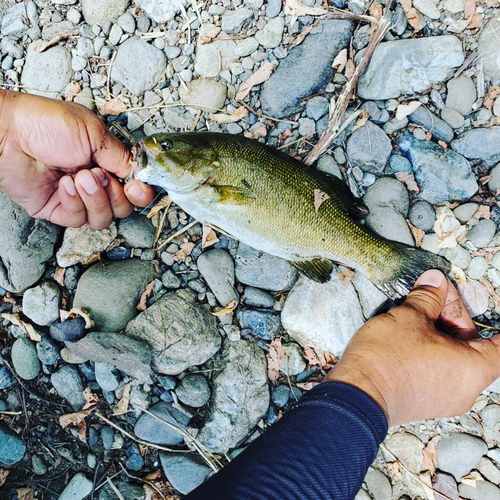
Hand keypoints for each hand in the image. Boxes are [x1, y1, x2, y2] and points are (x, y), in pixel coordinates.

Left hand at [0, 90, 154, 228]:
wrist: (9, 133)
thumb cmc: (46, 124)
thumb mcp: (95, 134)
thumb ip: (122, 158)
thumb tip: (140, 177)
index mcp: (107, 162)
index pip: (134, 188)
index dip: (140, 193)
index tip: (136, 187)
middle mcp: (95, 183)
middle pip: (122, 208)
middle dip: (115, 194)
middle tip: (98, 174)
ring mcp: (77, 198)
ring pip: (103, 218)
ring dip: (94, 198)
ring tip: (79, 176)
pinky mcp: (58, 210)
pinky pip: (78, 219)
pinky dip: (73, 202)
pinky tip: (63, 183)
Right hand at [325, 270, 499, 425]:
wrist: (357, 395)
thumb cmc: (389, 359)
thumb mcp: (409, 317)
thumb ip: (428, 297)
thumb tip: (434, 281)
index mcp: (474, 368)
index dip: (492, 323)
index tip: (474, 307)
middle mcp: (466, 388)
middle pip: (472, 345)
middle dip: (452, 316)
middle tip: (432, 294)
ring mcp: (444, 398)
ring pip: (451, 357)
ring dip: (437, 331)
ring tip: (414, 311)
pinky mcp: (424, 401)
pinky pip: (437, 370)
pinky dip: (428, 350)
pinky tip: (406, 334)